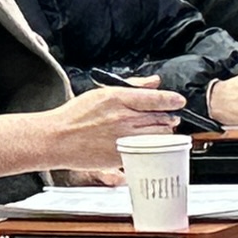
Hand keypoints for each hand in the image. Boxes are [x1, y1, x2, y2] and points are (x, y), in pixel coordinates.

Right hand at [0, 82, 183, 182]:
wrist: (58, 138)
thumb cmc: (75, 116)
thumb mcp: (101, 93)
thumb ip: (132, 86)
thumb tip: (154, 82)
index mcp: (117, 98)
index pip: (154, 98)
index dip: (171, 100)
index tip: (178, 101)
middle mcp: (123, 118)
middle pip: (160, 118)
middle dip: (168, 117)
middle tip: (168, 117)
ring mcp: (124, 138)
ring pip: (157, 135)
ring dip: (163, 132)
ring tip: (160, 130)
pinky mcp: (122, 154)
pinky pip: (147, 150)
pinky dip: (152, 147)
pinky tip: (148, 143)